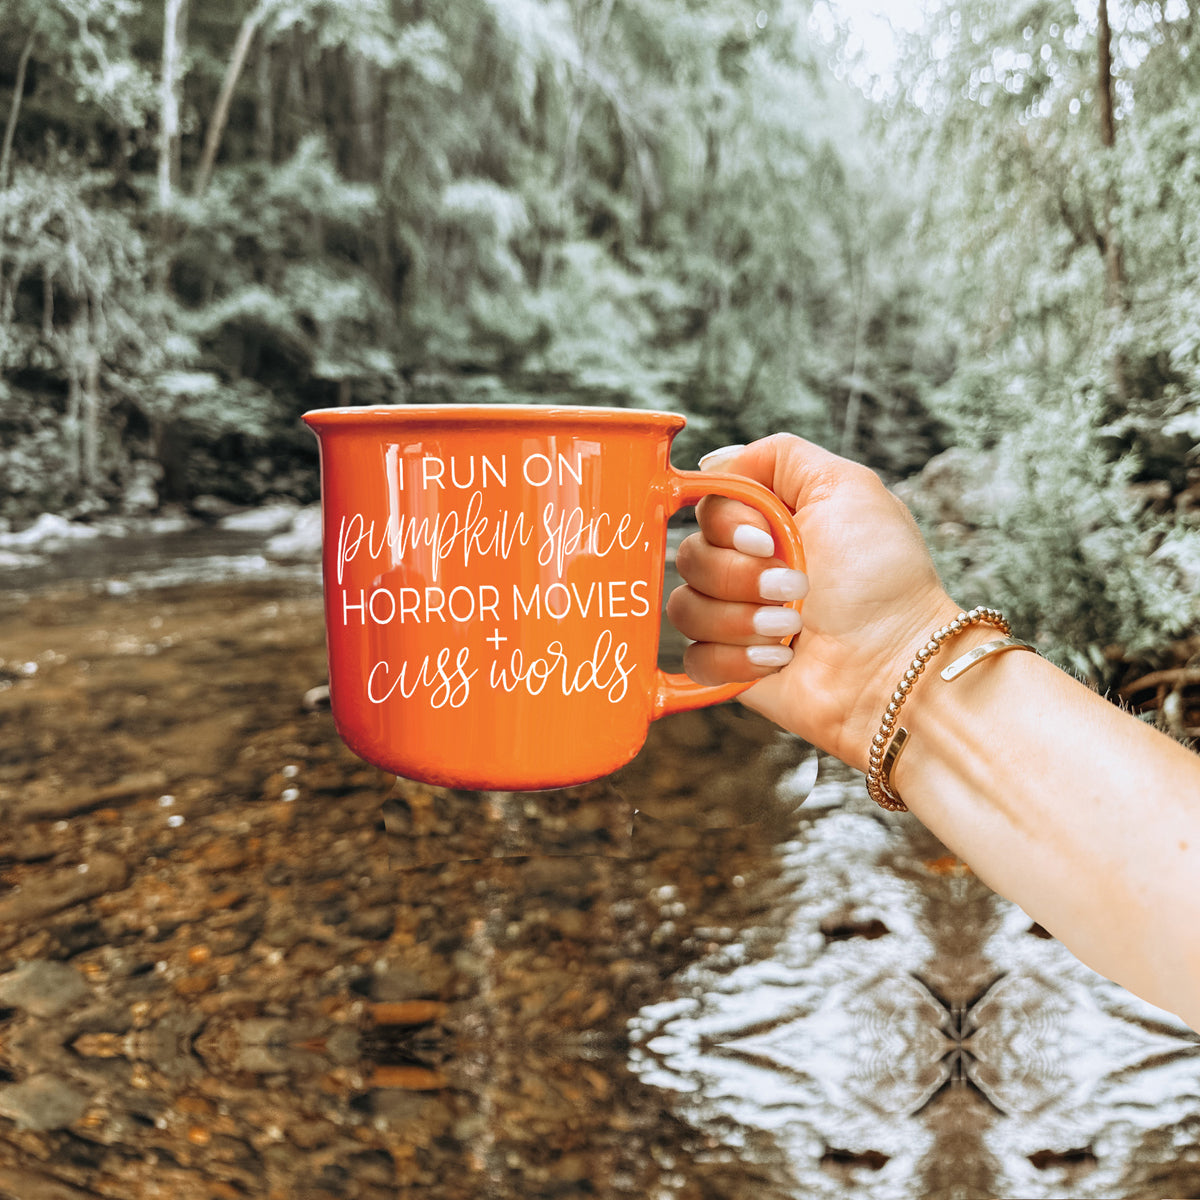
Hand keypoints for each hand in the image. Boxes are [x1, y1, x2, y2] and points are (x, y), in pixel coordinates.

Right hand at [667, 434, 963, 769]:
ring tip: (792, 627)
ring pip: (685, 608)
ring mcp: (736, 618)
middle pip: (689, 556)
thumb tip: (717, 461)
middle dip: (742, 576)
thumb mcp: (846, 488)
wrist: (895, 664)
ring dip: (742, 619)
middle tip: (797, 586)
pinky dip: (735, 658)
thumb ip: (781, 457)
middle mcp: (747, 566)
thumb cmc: (883, 579)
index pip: (707, 508)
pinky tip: (777, 658)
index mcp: (769, 523)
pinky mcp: (731, 666)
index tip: (766, 540)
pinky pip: (694, 658)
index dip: (727, 524)